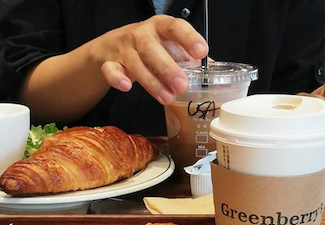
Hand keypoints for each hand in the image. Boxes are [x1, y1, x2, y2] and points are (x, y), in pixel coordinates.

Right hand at [92, 15, 207, 104]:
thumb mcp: (170, 48)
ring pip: (136, 63)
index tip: (201, 51)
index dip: (189, 38)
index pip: (176, 27)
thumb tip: (214, 72)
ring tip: (167, 98)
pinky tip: (127, 87)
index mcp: (160, 27)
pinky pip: (111, 70)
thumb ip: (189, 59)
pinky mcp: (110, 64)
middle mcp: (141, 35)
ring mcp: (124, 49)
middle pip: (153, 49)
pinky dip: (117, 79)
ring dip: (151, 82)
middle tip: (182, 85)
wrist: (112, 48)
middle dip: (168, 68)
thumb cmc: (149, 48)